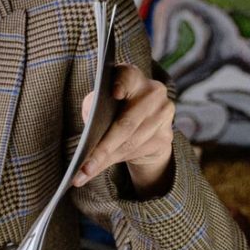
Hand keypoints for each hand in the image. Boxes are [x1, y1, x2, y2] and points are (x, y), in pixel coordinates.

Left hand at [79, 64, 176, 193]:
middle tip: (83, 165)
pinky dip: (114, 162)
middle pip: (126, 123)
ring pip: (130, 143)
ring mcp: (164, 115)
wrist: (145, 123)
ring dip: (105, 160)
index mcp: (133, 77)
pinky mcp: (166, 136)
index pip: (127, 76)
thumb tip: (90, 124)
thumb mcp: (102, 102)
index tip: (114, 93)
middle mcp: (154, 92)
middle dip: (102, 148)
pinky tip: (98, 169)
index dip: (121, 84)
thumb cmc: (115, 108)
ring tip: (85, 172)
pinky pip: (137, 153)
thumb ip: (94, 106)